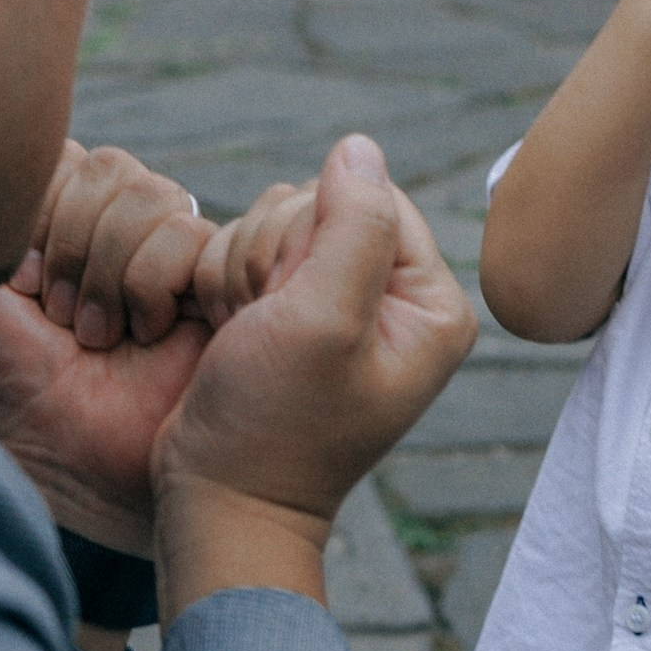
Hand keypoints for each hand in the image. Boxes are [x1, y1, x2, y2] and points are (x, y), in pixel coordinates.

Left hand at [0, 154, 213, 554]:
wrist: (74, 471)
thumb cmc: (16, 398)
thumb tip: (36, 149)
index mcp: (59, 225)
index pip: (60, 156)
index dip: (39, 214)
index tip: (22, 287)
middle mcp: (116, 234)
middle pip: (108, 166)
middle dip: (76, 246)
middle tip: (65, 322)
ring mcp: (170, 257)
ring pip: (150, 192)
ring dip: (112, 272)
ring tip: (103, 338)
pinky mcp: (217, 285)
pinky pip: (189, 232)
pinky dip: (153, 283)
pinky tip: (147, 335)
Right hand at [154, 135, 475, 610]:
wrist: (219, 502)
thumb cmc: (273, 426)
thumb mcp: (322, 320)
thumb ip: (353, 225)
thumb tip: (359, 147)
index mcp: (432, 305)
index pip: (373, 198)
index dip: (312, 233)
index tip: (291, 302)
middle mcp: (394, 303)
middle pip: (323, 204)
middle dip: (272, 253)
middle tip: (264, 324)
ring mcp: (339, 310)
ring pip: (276, 223)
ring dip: (241, 269)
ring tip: (245, 336)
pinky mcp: (290, 318)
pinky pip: (249, 253)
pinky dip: (224, 284)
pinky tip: (229, 335)